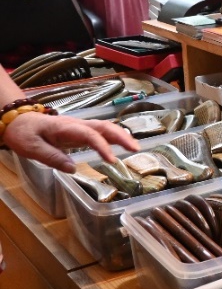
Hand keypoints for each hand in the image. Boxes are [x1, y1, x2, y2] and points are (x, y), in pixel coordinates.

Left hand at [4, 113, 139, 172]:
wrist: (18, 120)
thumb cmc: (24, 133)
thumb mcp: (31, 148)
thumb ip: (52, 157)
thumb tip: (73, 168)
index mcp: (65, 127)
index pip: (90, 135)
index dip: (103, 146)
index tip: (112, 160)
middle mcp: (76, 124)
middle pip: (104, 126)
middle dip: (121, 136)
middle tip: (136, 149)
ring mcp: (79, 126)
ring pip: (105, 127)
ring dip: (121, 136)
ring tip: (134, 148)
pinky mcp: (79, 131)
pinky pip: (100, 132)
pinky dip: (113, 137)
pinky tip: (121, 145)